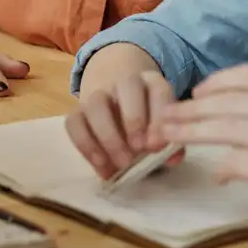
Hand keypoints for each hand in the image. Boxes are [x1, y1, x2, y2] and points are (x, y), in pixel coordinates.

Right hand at [65, 71, 183, 179]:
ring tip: (121, 162)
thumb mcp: (161, 132)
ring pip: (96, 102)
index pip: (158, 88)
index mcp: (152, 83)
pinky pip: (74, 122)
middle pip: (127, 84)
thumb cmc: (147, 129)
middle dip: (134, 118)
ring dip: (108, 134)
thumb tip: (173, 157)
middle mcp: (125, 83)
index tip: (157, 145)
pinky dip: (86, 144)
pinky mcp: (78, 112)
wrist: (119, 115)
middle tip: (139, 149)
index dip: (159, 116)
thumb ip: (168, 144)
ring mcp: (99, 95)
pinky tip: (101, 165)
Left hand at [158, 64, 247, 247]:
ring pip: (226, 127)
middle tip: (166, 115)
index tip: (196, 93)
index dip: (217, 82)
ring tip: (170, 135)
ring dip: (192, 131)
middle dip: (192, 108)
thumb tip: (233, 114)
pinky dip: (222, 167)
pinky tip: (215, 174)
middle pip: (229, 101)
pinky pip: (238, 162)